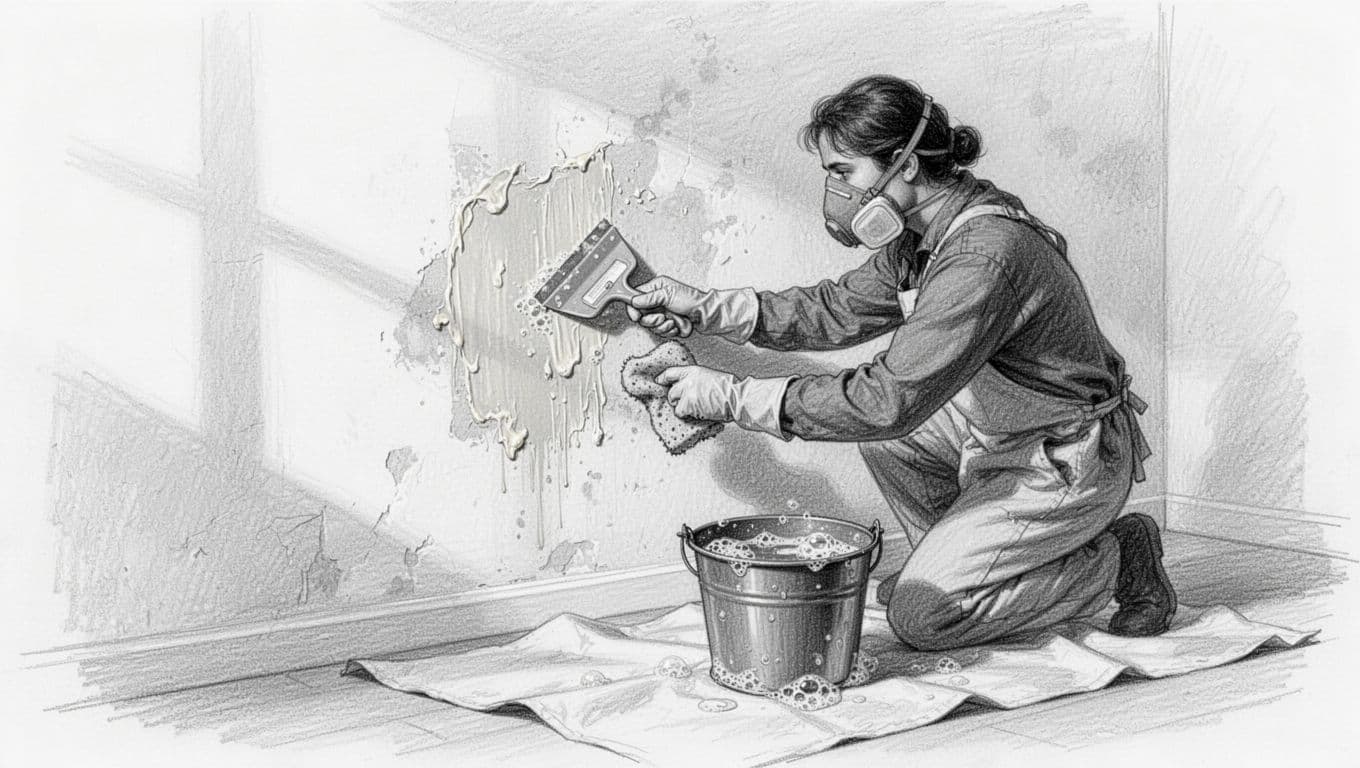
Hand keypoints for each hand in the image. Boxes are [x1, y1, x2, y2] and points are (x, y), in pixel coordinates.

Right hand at [627, 277, 759, 342]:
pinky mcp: (668, 324)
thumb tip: (634, 300)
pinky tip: (677, 326)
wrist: (706, 314)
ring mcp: (662, 313)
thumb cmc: (692, 300)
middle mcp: (657, 301)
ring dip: (663, 326)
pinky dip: (670, 331)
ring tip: (673, 321)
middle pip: (642, 316)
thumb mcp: (668, 294)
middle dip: (652, 320)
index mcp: (656, 288)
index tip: (636, 316)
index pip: (635, 299)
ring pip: (651, 326)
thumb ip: (649, 297)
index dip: (633, 309)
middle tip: (662, 317)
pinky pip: (661, 332)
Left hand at [655, 365, 736, 421]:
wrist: (735, 397)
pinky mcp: (688, 404)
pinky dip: (686, 415)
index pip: (671, 373)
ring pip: (674, 403)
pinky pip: (680, 412)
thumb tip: (685, 390)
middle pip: (671, 392)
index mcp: (693, 371)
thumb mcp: (709, 378)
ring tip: (697, 409)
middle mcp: (687, 380)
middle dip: (675, 399)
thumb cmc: (728, 389)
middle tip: (685, 404)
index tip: (659, 382)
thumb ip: (695, 382)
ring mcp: (686, 392)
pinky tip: (698, 413)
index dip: (663, 378)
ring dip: (682, 408)